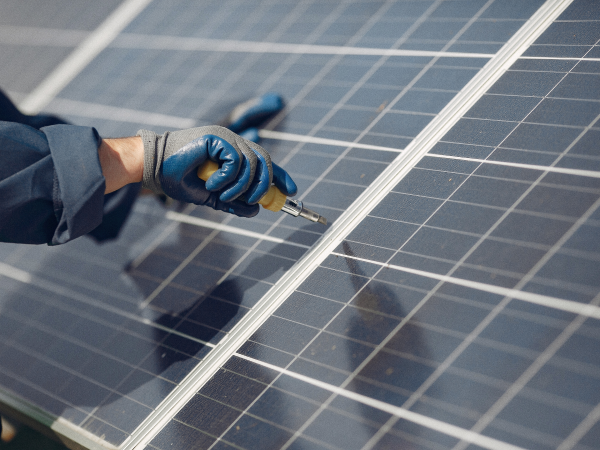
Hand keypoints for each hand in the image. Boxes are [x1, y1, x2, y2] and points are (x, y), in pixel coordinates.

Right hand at [138, 125, 296, 216]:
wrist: (152, 167)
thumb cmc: (177, 178)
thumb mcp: (210, 196)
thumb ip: (232, 201)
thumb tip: (255, 211)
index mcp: (233, 152)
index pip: (264, 162)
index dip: (281, 176)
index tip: (292, 192)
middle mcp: (233, 142)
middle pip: (265, 162)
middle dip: (265, 186)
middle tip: (252, 201)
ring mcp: (225, 137)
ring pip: (253, 164)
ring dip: (240, 187)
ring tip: (222, 195)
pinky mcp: (217, 137)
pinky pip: (237, 161)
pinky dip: (228, 178)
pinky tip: (212, 184)